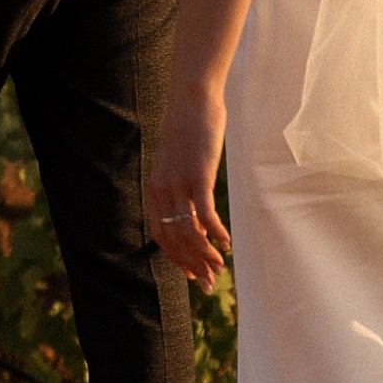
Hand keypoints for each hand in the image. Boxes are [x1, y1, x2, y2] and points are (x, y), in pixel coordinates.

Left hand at [145, 87, 230, 286]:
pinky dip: (216, 232)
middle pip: (173, 239)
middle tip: (208, 282)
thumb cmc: (190, 131)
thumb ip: (183, 192)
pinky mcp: (198, 175)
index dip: (176, 258)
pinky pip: (205, 213)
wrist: (192, 100)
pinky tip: (227, 242)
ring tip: (219, 267)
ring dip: (204, 254)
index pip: (160, 235)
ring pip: (189, 231)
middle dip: (191, 264)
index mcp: (155, 189)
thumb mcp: (181, 164)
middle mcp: (162, 189)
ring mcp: (178, 183)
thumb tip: (197, 222)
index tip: (192, 274)